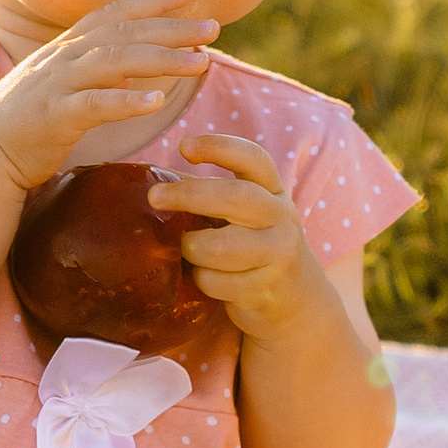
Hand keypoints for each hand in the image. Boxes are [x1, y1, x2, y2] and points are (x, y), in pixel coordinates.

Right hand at [0, 0, 219, 192]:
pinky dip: (126, 101)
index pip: (116, 13)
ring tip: (200, 62)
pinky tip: (156, 102)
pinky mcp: (54, 116)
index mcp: (70, 46)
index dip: (152, 0)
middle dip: (172, 28)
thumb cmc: (33, 115)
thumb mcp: (66, 79)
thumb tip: (140, 58)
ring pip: (116, 63)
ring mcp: (58, 84)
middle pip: (125, 34)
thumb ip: (99, 65)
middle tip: (213, 28)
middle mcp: (66, 56)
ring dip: (162, 60)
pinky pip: (94, 104)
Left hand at [147, 132, 316, 339]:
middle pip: (237, 197)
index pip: (253, 159)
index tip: (183, 147)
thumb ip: (208, 195)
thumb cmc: (254, 246)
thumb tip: (149, 178)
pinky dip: (201, 279)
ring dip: (193, 247)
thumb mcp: (245, 215)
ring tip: (184, 248)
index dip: (219, 147)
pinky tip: (201, 277)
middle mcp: (281, 218)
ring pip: (223, 246)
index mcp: (272, 191)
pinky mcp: (266, 290)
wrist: (298, 300)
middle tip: (155, 197)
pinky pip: (219, 283)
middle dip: (190, 195)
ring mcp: (278, 255)